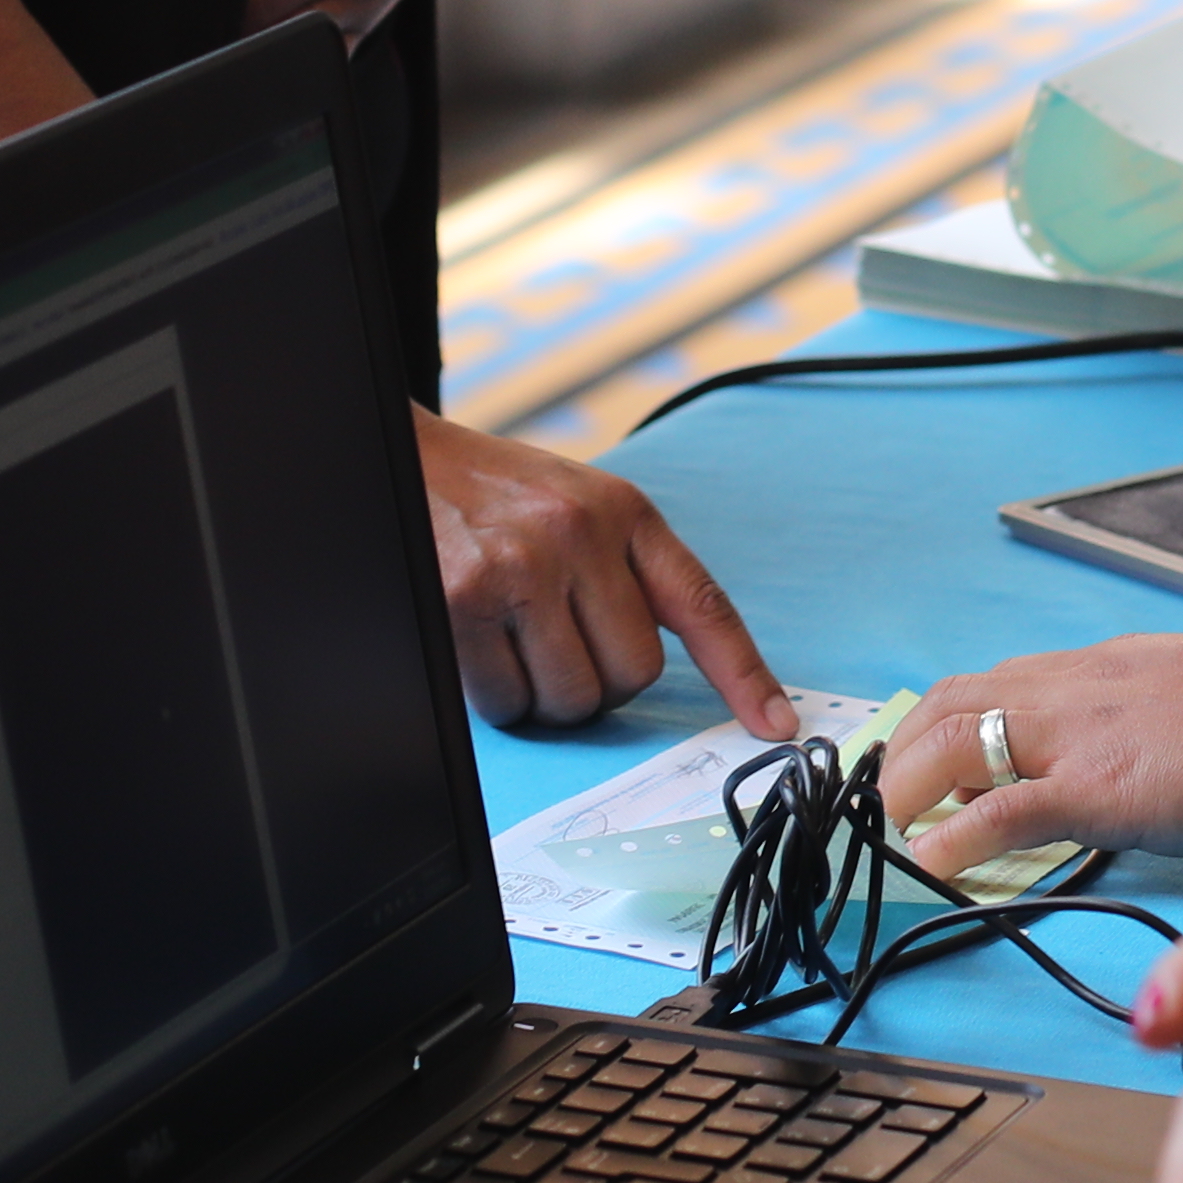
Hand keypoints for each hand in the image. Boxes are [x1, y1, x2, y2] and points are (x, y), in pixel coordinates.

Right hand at [416, 411, 792, 737]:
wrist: (406, 459)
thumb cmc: (496, 495)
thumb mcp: (580, 504)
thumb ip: (626, 570)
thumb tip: (650, 668)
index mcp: (624, 512)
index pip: (702, 605)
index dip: (744, 674)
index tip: (776, 723)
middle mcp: (581, 534)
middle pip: (632, 674)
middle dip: (599, 684)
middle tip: (561, 650)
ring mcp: (522, 566)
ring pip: (572, 697)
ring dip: (546, 697)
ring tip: (518, 646)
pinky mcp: (466, 599)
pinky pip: (507, 700)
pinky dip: (499, 698)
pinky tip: (482, 653)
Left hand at [884, 636, 1182, 876]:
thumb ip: (1165, 720)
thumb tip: (1155, 752)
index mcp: (1112, 665)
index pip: (1005, 680)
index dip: (956, 718)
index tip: (935, 757)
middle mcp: (1082, 686)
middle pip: (958, 699)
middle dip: (910, 746)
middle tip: (889, 795)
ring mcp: (1083, 734)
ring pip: (958, 741)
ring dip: (909, 786)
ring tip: (890, 828)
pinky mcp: (1099, 789)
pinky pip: (1000, 811)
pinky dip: (954, 838)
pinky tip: (930, 862)